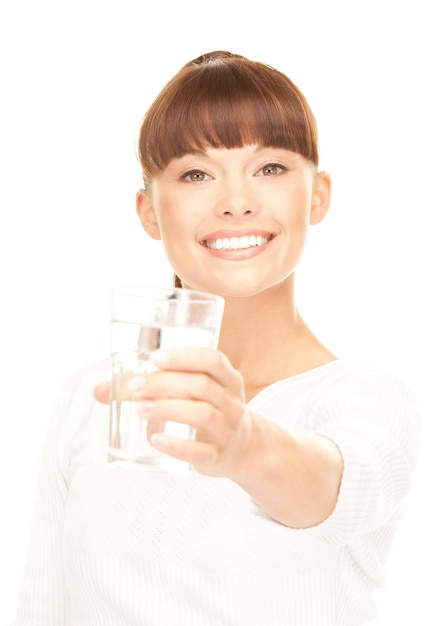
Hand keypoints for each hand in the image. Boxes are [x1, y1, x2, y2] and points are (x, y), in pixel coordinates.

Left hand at [94, 348, 254, 478]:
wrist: (246, 449)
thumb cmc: (211, 411)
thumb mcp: (195, 393)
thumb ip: (156, 386)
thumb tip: (100, 390)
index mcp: (227, 380)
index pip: (213, 360)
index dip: (185, 357)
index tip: (156, 357)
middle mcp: (230, 403)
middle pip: (202, 386)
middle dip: (165, 384)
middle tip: (135, 386)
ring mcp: (227, 431)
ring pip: (202, 415)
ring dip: (168, 409)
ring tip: (140, 408)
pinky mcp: (218, 456)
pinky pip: (200, 452)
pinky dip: (177, 446)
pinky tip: (156, 440)